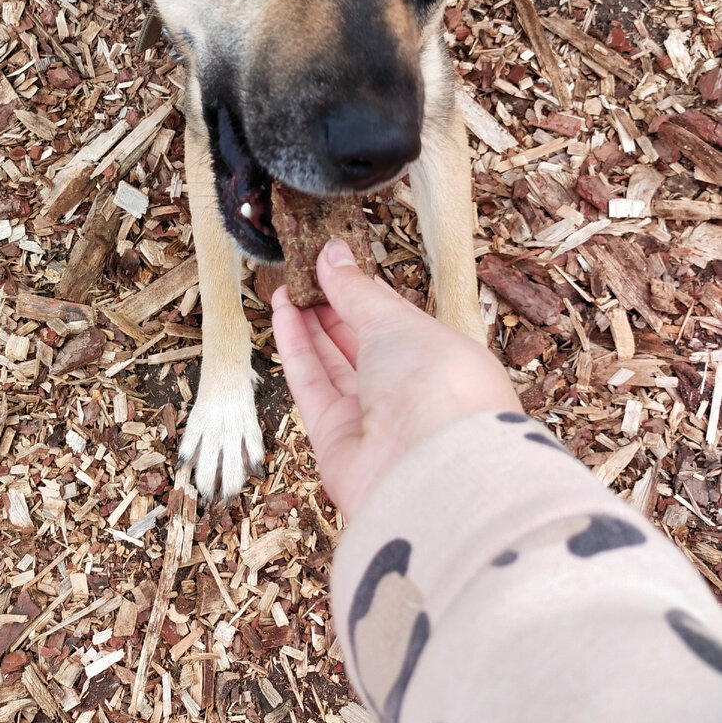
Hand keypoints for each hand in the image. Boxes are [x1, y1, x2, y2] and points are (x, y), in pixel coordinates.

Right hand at [271, 240, 522, 517]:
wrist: (432, 470)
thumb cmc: (437, 386)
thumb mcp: (396, 321)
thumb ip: (356, 290)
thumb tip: (332, 252)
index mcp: (440, 358)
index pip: (395, 318)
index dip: (362, 289)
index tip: (333, 260)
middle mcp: (408, 390)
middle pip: (361, 341)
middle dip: (331, 305)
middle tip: (301, 271)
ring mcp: (372, 417)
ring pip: (332, 362)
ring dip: (308, 323)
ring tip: (284, 286)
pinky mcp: (336, 440)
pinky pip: (311, 385)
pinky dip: (296, 349)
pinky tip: (281, 314)